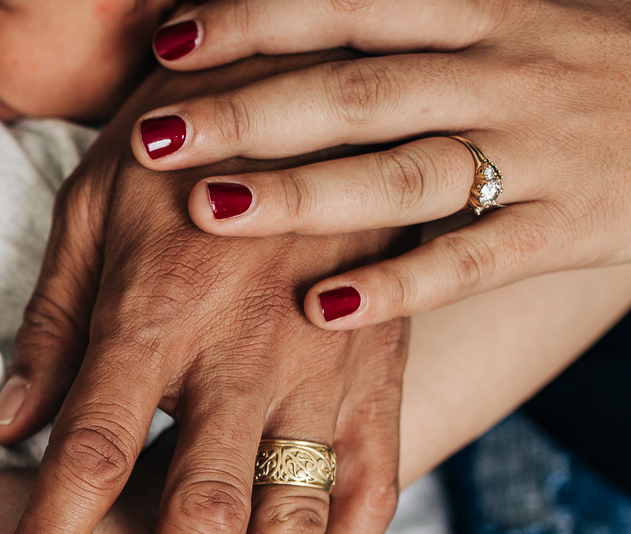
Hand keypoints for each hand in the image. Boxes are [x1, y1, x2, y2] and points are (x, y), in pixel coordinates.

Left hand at [0, 54, 409, 533]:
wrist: (314, 79)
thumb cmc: (177, 144)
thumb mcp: (93, 207)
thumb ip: (54, 326)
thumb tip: (4, 427)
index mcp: (155, 316)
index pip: (92, 454)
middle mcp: (245, 355)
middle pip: (204, 513)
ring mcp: (328, 368)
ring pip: (301, 518)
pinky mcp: (384, 370)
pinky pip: (378, 478)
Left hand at [138, 0, 630, 327]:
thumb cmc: (574, 62)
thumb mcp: (498, 18)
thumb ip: (396, 26)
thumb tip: (291, 17)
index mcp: (476, 12)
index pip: (349, 6)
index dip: (260, 17)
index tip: (171, 39)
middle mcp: (500, 72)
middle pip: (356, 91)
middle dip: (249, 110)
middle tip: (154, 134)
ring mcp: (534, 152)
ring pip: (404, 174)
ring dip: (303, 192)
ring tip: (209, 209)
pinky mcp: (564, 228)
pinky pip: (471, 260)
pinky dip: (398, 284)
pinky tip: (322, 309)